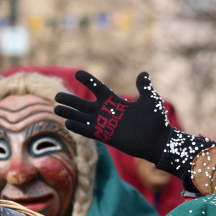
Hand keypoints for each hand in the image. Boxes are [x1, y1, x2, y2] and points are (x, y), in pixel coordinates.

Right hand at [54, 70, 174, 163]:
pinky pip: (89, 131)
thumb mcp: (150, 101)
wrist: (159, 142)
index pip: (99, 89)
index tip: (78, 73)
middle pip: (85, 105)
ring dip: (70, 114)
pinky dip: (78, 127)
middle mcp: (108, 113)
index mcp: (117, 103)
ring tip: (56, 108)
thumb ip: (144, 87)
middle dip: (71, 101)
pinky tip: (67, 123)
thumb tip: (143, 73)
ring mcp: (106, 125)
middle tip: (57, 96)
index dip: (89, 82)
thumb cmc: (156, 122)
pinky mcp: (107, 137)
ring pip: (83, 118)